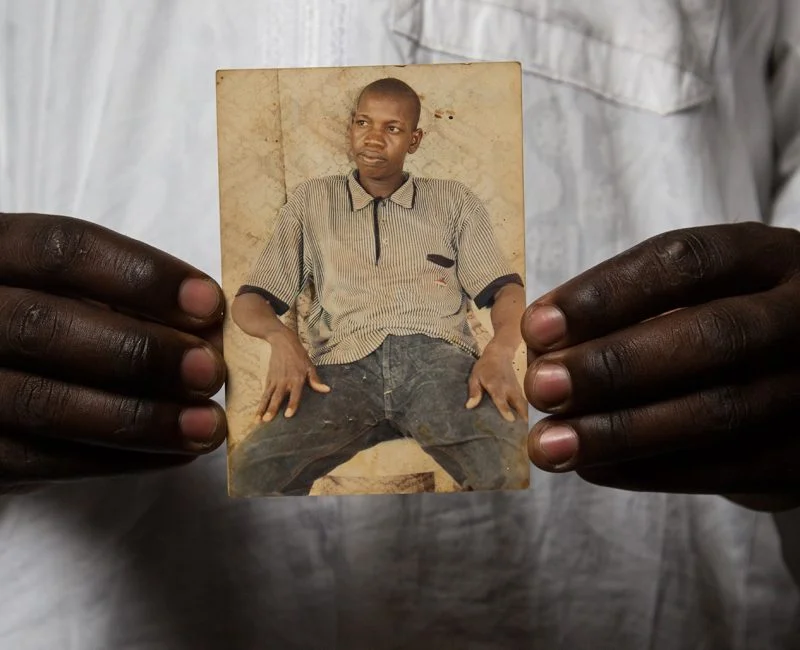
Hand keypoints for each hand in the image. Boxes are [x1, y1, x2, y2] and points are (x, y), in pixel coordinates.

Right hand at [0, 213, 226, 490]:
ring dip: (140, 416)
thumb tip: (211, 332)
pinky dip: (120, 458)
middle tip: (210, 371)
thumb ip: (130, 302)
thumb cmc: (48, 321)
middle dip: (140, 351)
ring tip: (206, 424)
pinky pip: (42, 460)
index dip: (142, 276)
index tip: (209, 304)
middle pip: (44, 326)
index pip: (61, 249)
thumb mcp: (72, 291)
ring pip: (43, 403)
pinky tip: (176, 452)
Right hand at [256, 329, 329, 421]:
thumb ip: (315, 380)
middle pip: (277, 397)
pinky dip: (260, 403)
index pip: (295, 395)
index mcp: (297, 379)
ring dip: (262, 408)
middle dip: (272, 409)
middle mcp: (285, 381)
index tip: (287, 415)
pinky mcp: (269, 379)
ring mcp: (275, 380)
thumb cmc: (299, 355)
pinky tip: (258, 413)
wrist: (283, 342)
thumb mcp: (309, 366)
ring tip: (257, 420)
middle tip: (267, 420)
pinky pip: (264, 393)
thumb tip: (326, 390)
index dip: (292, 405)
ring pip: (268, 397)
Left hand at [466, 341, 526, 421]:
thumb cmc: (484, 367)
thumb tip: (469, 406)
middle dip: (522, 415)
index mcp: (495, 386)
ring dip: (524, 414)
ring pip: (523, 403)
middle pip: (518, 403)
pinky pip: (523, 401)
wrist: (499, 354)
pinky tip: (523, 421)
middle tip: (523, 430)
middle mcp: (508, 388)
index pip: (501, 399)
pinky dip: (524, 410)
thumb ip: (474, 391)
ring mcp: (515, 388)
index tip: (510, 420)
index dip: (505, 410)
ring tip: (525, 429)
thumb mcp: (475, 377)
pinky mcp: (519, 389)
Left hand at [522, 223, 799, 505]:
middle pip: (714, 337)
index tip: (537, 326)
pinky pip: (726, 469)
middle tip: (541, 388)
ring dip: (620, 432)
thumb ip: (626, 311)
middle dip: (615, 365)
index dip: (606, 293)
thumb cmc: (721, 321)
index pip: (688, 262)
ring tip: (550, 444)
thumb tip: (540, 349)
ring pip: (720, 413)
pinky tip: (591, 468)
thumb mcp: (695, 292)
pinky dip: (648, 470)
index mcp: (769, 259)